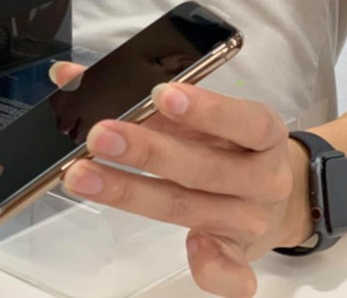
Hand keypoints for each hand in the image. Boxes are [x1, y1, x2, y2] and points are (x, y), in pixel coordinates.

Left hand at [50, 62, 309, 297]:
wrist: (277, 196)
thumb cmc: (228, 144)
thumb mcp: (201, 111)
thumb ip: (142, 92)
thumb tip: (69, 77)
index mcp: (262, 133)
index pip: (243, 121)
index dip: (206, 109)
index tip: (161, 94)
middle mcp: (261, 176)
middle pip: (203, 167)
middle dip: (147, 151)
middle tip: (99, 135)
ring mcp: (249, 218)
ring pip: (188, 207)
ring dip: (133, 193)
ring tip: (84, 175)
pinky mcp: (237, 254)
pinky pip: (228, 268)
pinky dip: (212, 265)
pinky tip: (192, 250)